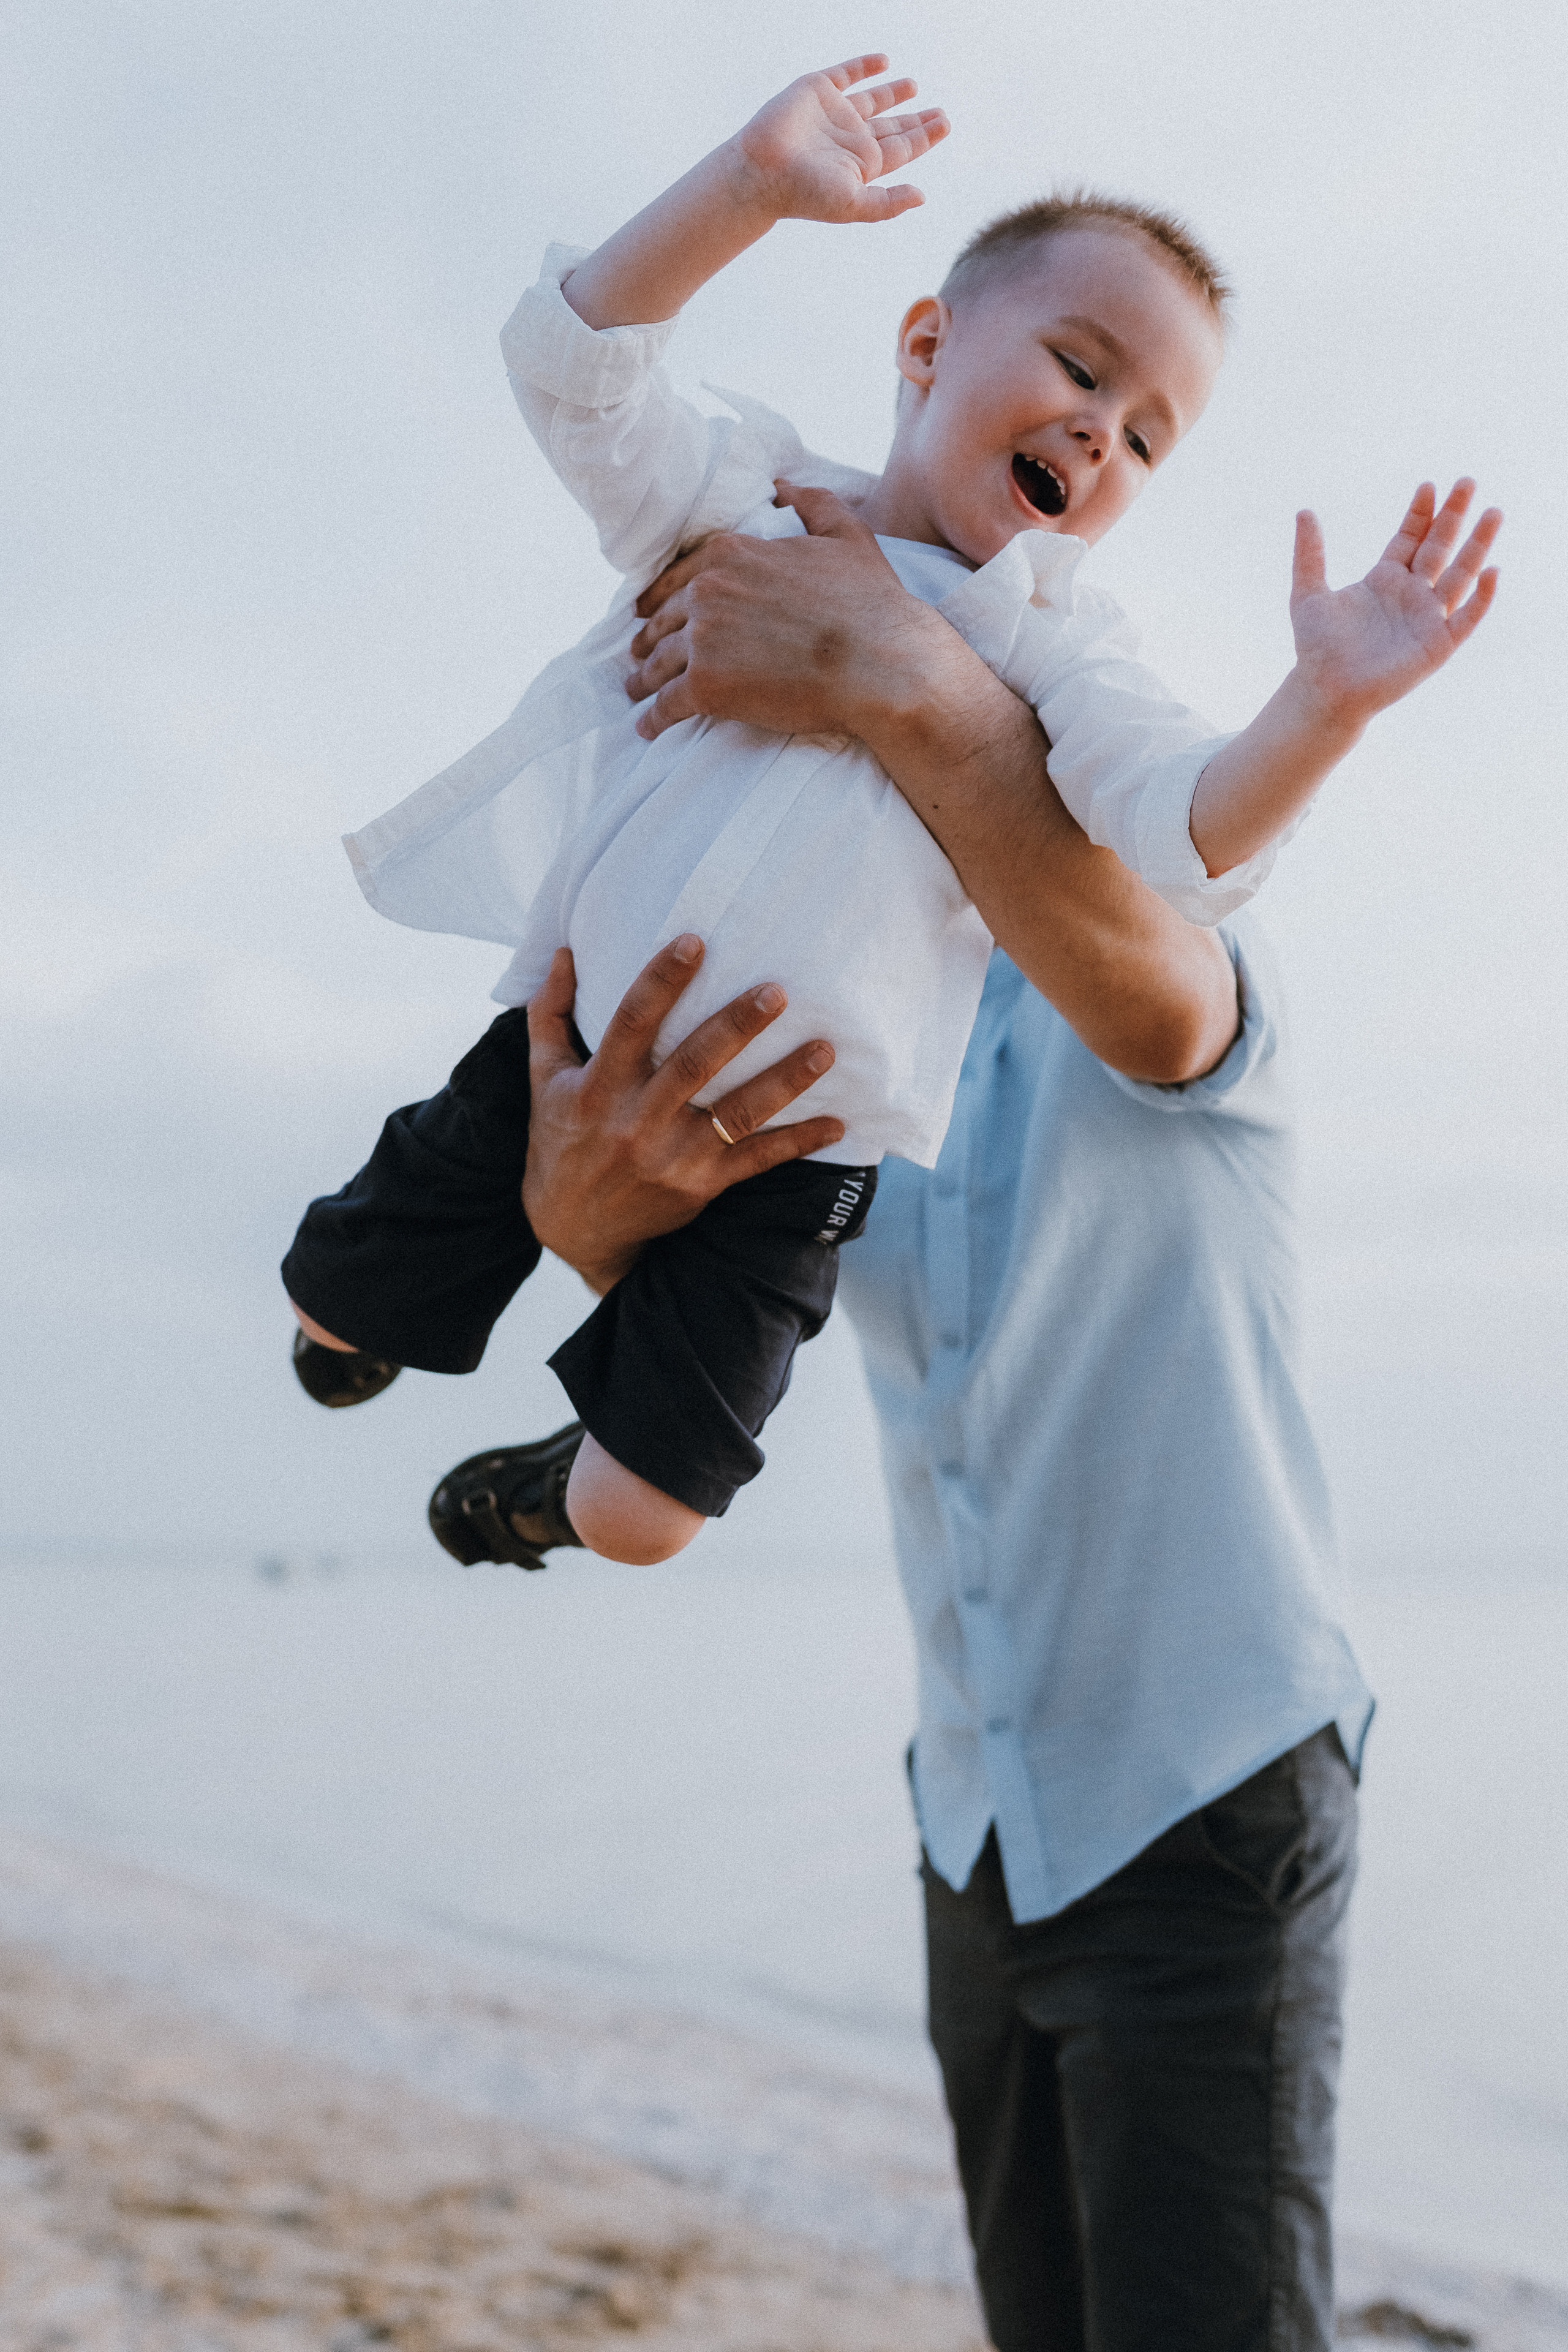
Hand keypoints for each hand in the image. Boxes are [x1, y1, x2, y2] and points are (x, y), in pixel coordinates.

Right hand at [523, 938, 843, 1293]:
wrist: (573, 1230)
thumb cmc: (561, 1142)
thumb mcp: (546, 1081)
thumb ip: (551, 1016)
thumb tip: (565, 952)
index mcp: (600, 1087)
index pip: (631, 1024)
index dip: (661, 982)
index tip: (694, 943)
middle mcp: (638, 1121)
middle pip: (693, 1065)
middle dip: (737, 1026)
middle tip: (777, 991)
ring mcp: (674, 1157)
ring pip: (736, 1114)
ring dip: (784, 1082)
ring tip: (824, 1050)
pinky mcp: (701, 1186)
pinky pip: (757, 1161)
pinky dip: (798, 1142)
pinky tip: (838, 1123)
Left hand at [628, 482, 944, 739]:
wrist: (881, 663)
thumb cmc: (870, 602)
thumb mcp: (847, 533)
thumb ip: (812, 502)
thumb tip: (783, 484)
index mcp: (731, 554)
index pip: (679, 576)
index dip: (660, 597)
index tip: (647, 612)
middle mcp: (707, 592)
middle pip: (664, 620)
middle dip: (649, 639)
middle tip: (639, 656)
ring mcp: (703, 640)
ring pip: (658, 663)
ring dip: (644, 679)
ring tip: (638, 691)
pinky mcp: (706, 687)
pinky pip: (666, 705)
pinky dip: (653, 718)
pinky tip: (648, 727)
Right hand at [730, 54, 947, 226]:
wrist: (763, 171)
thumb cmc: (805, 193)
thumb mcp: (854, 204)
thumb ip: (888, 203)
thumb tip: (922, 197)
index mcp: (863, 163)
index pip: (903, 148)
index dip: (925, 136)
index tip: (945, 123)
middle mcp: (852, 138)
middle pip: (893, 127)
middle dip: (916, 120)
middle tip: (940, 113)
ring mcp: (835, 113)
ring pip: (872, 100)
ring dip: (894, 93)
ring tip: (914, 86)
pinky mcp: (818, 90)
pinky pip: (846, 74)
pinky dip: (864, 66)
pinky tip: (883, 62)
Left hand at [1288, 479, 1501, 732]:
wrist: (1326, 691)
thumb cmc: (1316, 649)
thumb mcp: (1308, 594)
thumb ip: (1309, 554)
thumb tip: (1304, 511)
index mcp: (1384, 579)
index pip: (1410, 538)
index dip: (1420, 513)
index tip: (1429, 486)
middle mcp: (1411, 594)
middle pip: (1439, 547)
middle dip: (1453, 515)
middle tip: (1466, 481)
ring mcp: (1427, 618)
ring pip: (1459, 573)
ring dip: (1477, 545)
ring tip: (1493, 513)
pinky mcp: (1438, 644)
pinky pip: (1466, 616)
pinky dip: (1481, 597)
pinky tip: (1492, 571)